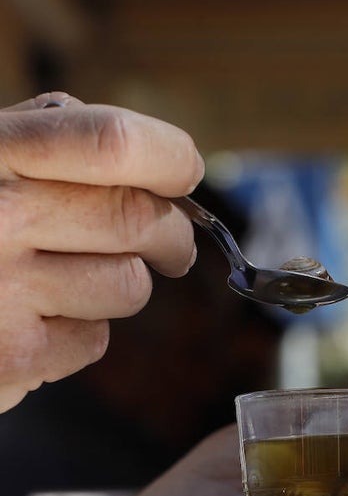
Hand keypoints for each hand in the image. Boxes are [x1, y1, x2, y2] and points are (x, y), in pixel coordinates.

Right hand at [0, 92, 203, 411]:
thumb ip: (52, 140)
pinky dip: (75, 333)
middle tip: (166, 247)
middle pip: (141, 220)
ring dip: (115, 286)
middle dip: (171, 237)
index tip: (183, 177)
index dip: (171, 160)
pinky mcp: (11, 355)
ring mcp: (2, 287)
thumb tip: (162, 161)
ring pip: (129, 286)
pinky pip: (94, 339)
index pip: (115, 142)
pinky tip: (29, 319)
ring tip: (61, 281)